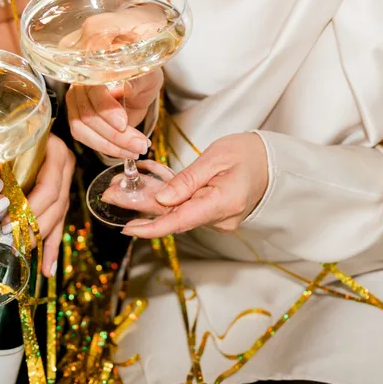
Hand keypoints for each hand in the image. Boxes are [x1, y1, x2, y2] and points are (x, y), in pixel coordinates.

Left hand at [3, 135, 74, 276]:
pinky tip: (46, 270)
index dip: (30, 208)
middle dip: (32, 227)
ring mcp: (64, 185)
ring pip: (56, 218)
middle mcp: (64, 169)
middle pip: (55, 206)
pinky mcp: (60, 200)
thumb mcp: (5, 134)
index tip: (6, 222)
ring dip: (38, 239)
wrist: (27, 124)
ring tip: (20, 254)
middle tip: (8, 240)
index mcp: (55, 152)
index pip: (49, 188)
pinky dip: (51, 250)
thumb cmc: (11, 129)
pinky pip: (58, 228)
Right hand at [66, 69, 162, 158]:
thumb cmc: (143, 78)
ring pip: (82, 130)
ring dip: (110, 145)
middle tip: (140, 145)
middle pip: (87, 116)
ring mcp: (76, 104)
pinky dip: (106, 148)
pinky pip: (85, 138)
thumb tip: (124, 88)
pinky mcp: (79, 121)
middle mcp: (80, 86)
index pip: (93, 91)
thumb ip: (135, 81)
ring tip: (135, 151)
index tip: (123, 124)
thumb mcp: (147, 76)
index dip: (106, 109)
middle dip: (114, 135)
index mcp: (94, 70)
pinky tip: (126, 151)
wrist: (140, 90)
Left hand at [122, 133, 268, 238]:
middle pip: (172, 217)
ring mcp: (216, 220)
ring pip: (175, 213)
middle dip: (140, 208)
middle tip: (111, 194)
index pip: (180, 221)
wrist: (272, 162)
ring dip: (148, 201)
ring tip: (120, 186)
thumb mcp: (215, 158)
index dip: (151, 228)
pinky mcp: (211, 215)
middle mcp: (219, 219)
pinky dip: (164, 197)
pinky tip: (147, 182)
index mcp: (222, 204)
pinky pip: (183, 209)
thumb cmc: (248, 154)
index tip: (128, 229)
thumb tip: (162, 200)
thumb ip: (187, 180)